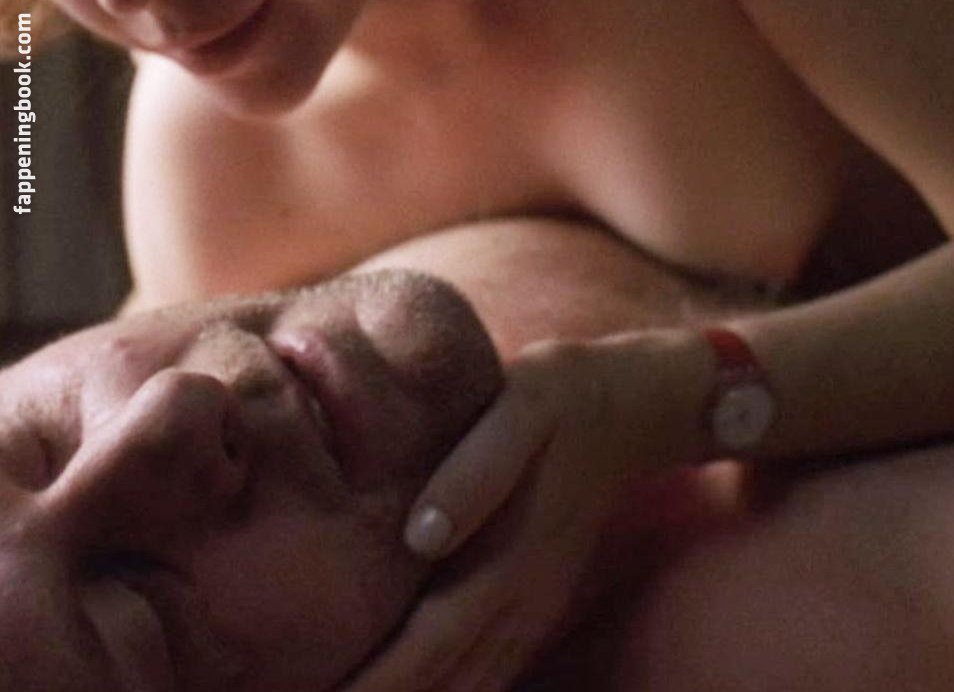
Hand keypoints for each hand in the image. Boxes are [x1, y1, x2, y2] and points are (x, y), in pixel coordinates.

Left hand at [340, 331, 708, 691]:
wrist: (628, 411)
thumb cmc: (558, 401)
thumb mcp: (521, 410)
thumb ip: (476, 472)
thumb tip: (420, 536)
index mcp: (507, 560)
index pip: (428, 648)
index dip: (374, 687)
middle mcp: (520, 600)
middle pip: (444, 684)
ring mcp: (533, 606)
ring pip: (470, 686)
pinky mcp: (537, 599)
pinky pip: (492, 669)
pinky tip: (421, 691)